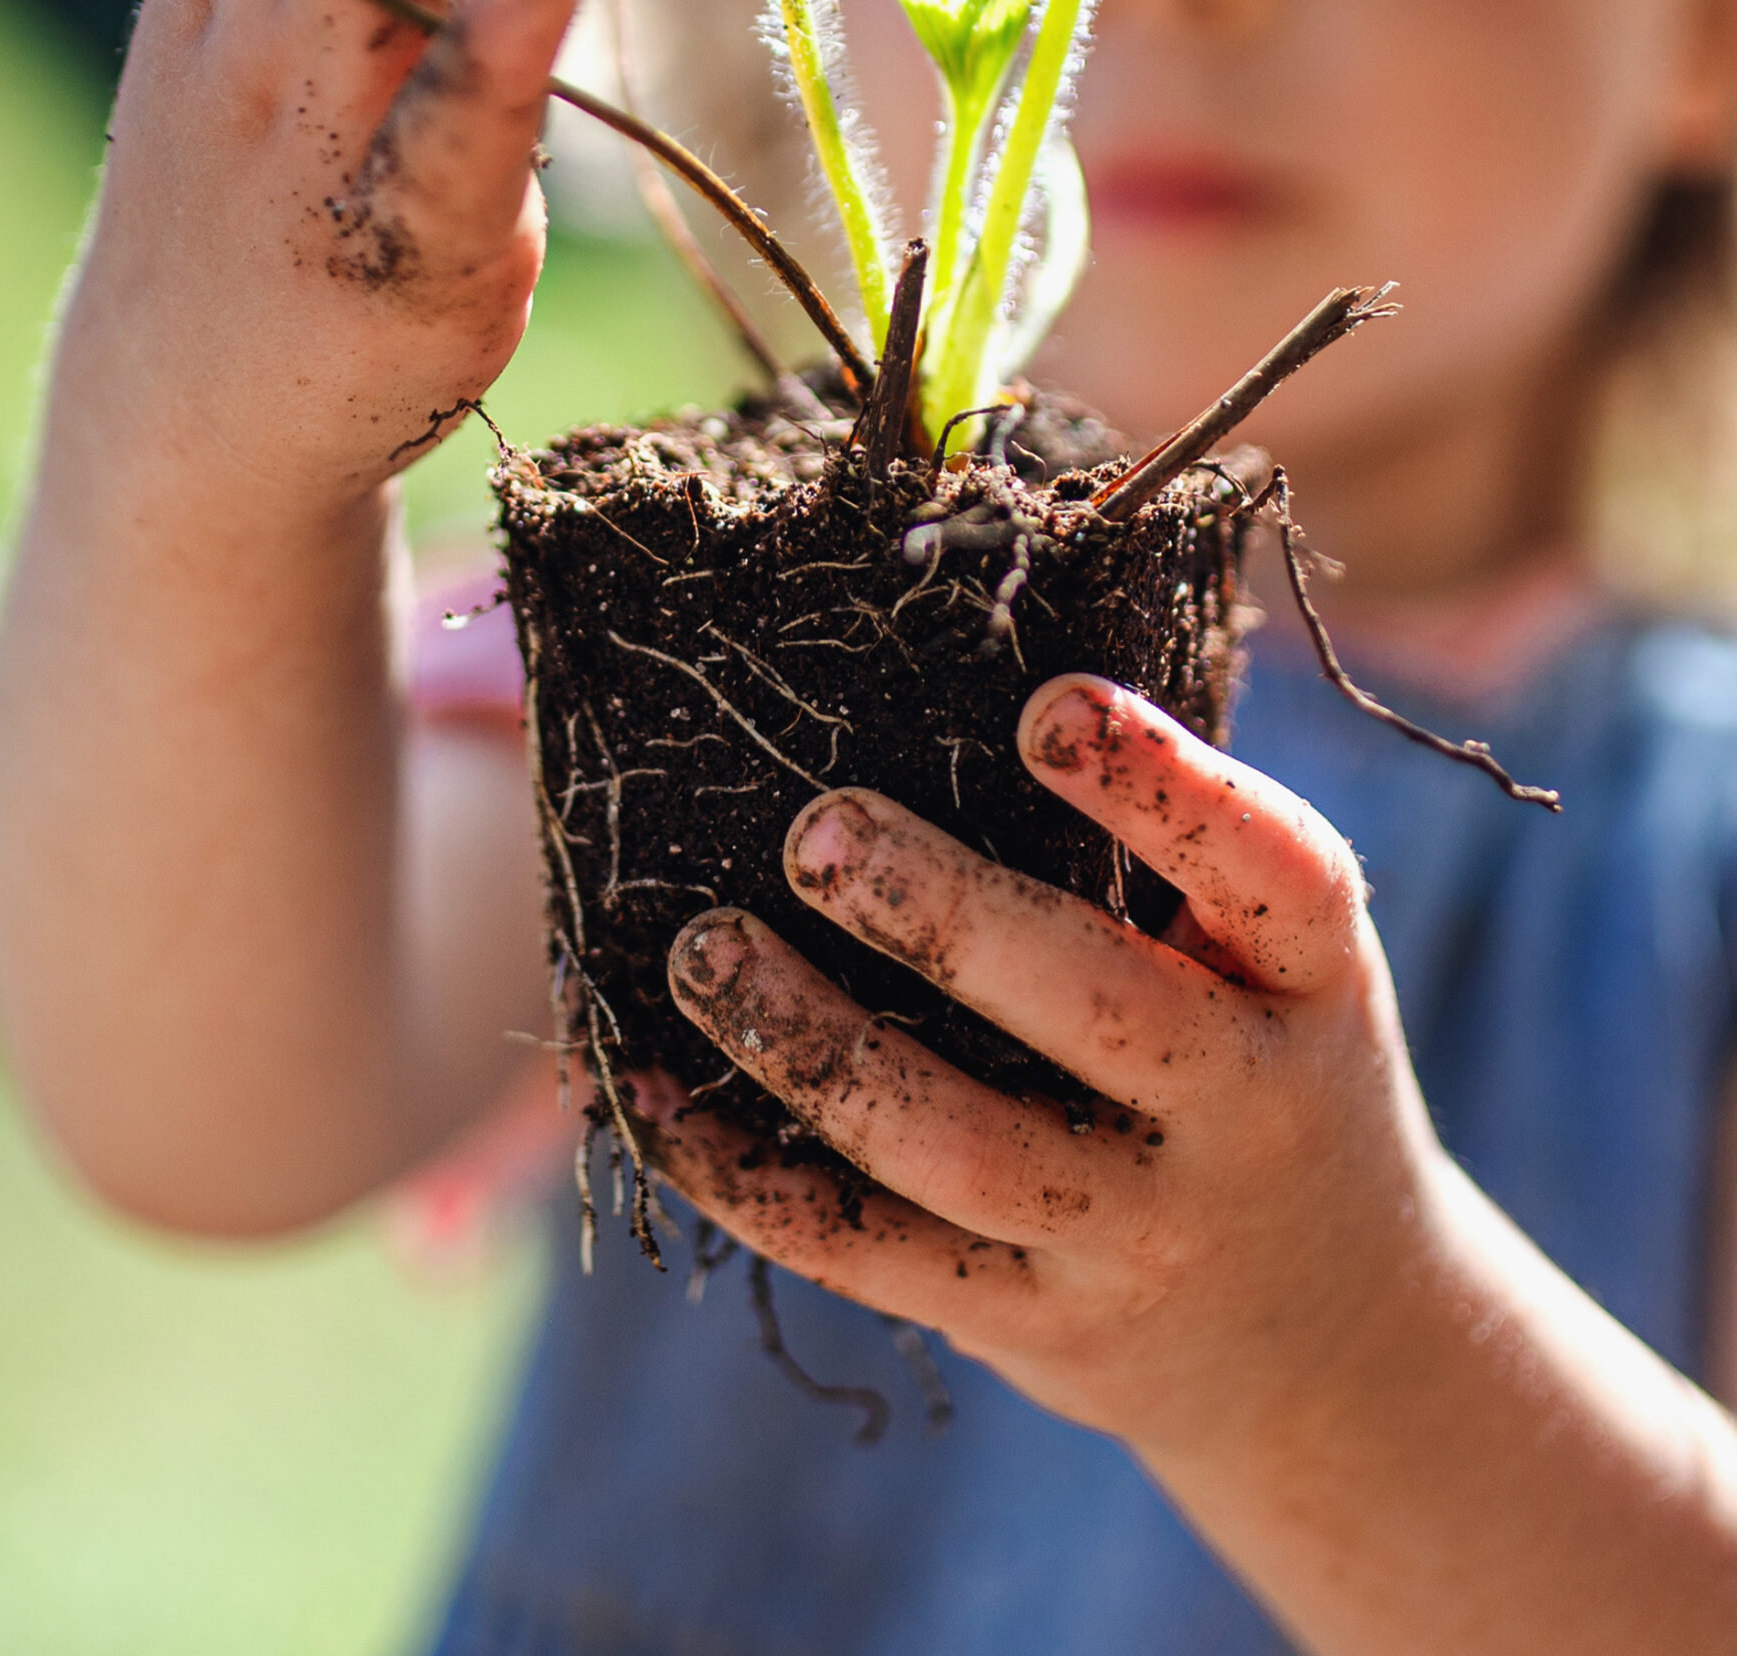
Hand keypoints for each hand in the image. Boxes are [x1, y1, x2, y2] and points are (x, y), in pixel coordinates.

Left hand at [648, 674, 1445, 1458]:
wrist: (1334, 1342)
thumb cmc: (1263, 1062)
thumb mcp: (1279, 956)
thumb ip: (1168, 842)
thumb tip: (965, 645)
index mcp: (1313, 982)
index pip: (1272, 871)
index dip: (1165, 787)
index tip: (1044, 703)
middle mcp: (1245, 1113)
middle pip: (1099, 1014)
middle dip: (947, 917)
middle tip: (816, 829)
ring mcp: (1138, 1234)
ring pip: (962, 1149)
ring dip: (814, 1046)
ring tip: (704, 952)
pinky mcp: (1035, 1320)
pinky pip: (876, 1255)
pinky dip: (750, 1177)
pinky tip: (654, 1099)